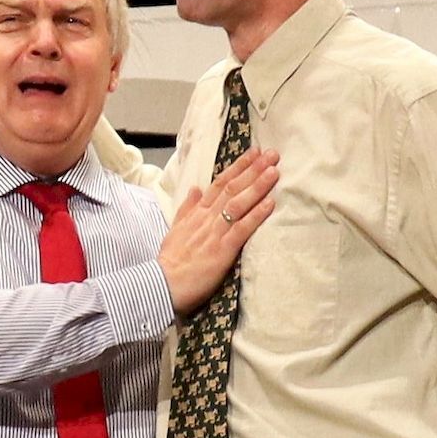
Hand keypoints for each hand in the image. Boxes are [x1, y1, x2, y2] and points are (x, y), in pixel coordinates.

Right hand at [158, 149, 277, 316]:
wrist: (163, 284)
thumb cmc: (170, 261)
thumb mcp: (175, 229)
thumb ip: (187, 208)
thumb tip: (195, 188)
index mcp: (197, 213)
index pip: (219, 184)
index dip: (238, 167)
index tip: (254, 153)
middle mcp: (207, 218)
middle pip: (232, 188)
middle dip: (253, 170)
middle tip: (271, 154)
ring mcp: (215, 233)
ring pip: (238, 204)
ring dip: (257, 186)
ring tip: (274, 172)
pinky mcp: (222, 250)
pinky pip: (241, 229)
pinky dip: (256, 215)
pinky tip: (269, 203)